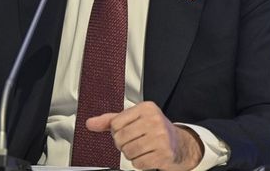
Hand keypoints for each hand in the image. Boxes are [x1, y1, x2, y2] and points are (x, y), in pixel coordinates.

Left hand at [86, 101, 203, 170]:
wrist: (179, 143)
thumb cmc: (153, 129)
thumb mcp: (132, 119)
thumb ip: (110, 120)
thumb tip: (90, 123)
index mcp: (146, 108)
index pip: (116, 123)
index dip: (117, 132)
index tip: (126, 132)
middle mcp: (154, 120)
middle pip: (120, 138)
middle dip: (123, 145)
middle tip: (133, 142)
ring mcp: (161, 137)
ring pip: (128, 152)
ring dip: (130, 155)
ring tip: (140, 149)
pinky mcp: (164, 153)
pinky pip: (139, 163)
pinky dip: (139, 163)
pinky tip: (147, 156)